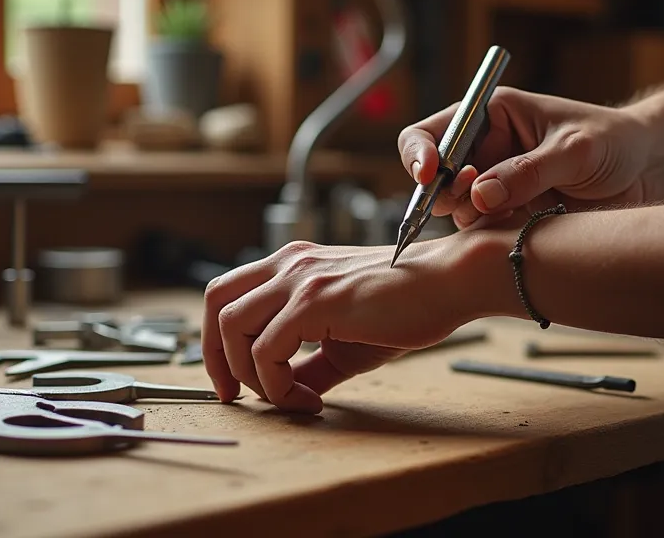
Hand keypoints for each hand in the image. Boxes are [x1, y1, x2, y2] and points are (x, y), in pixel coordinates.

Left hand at [200, 233, 498, 413]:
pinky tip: (310, 399)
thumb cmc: (409, 304)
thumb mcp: (348, 338)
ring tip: (290, 399)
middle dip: (213, 356)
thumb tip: (293, 390)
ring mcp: (300, 279)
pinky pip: (268, 350)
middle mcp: (288, 264)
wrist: (450, 282)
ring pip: (233, 329)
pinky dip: (278, 385)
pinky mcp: (316, 301)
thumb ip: (313, 361)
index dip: (217, 341)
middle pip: (215, 304)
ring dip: (251, 376)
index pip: (228, 295)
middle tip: (232, 395)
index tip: (233, 382)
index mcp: (292, 265)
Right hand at [398, 87, 654, 228]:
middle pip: (433, 177)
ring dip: (472, 218)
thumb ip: (527, 172)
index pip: (430, 132)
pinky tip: (525, 227)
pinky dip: (492, 236)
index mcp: (491, 115)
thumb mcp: (575, 151)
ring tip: (514, 215)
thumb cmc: (613, 142)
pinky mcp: (507, 215)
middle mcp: (484, 149)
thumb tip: (480, 195)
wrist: (647, 173)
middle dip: (445, 193)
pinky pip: (481, 232)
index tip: (428, 176)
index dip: (420, 154)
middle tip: (476, 203)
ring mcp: (493, 184)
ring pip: (455, 210)